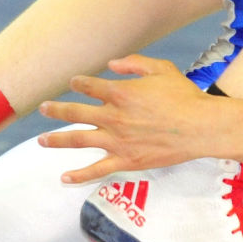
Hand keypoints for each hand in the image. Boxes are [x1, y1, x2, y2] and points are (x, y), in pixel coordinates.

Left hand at [38, 56, 216, 182]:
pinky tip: (64, 178)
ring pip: (79, 141)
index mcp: (121, 93)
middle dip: (56, 110)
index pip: (89, 86)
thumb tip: (111, 65)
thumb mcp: (161, 69)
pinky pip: (97, 170)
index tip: (74, 83)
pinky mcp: (126, 161)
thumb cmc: (184, 95)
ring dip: (57, 140)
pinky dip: (79, 175)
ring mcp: (117, 141)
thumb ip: (134, 63)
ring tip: (41, 140)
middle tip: (43, 108)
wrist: (201, 126)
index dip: (79, 83)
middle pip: (75, 113)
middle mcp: (114, 117)